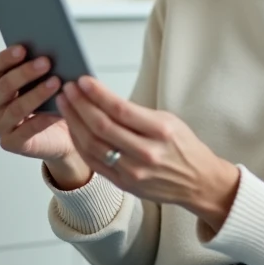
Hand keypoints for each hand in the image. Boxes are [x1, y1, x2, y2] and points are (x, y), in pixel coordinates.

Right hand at [0, 46, 91, 186]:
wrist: (63, 135)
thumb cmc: (54, 102)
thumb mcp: (48, 80)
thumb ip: (45, 67)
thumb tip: (55, 49)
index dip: (6, 57)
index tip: (23, 48)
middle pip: (4, 85)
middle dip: (25, 72)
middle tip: (46, 62)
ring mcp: (1, 125)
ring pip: (15, 107)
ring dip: (36, 94)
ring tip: (56, 82)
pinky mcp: (11, 143)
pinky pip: (25, 130)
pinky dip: (41, 120)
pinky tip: (56, 111)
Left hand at [56, 76, 240, 231]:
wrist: (197, 182)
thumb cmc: (184, 147)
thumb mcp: (169, 120)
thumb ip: (136, 113)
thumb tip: (101, 97)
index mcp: (161, 131)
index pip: (121, 110)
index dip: (98, 94)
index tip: (83, 81)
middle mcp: (146, 153)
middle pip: (102, 126)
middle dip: (80, 104)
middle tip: (69, 89)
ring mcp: (132, 172)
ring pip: (92, 144)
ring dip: (74, 122)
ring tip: (66, 104)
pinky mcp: (123, 184)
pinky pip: (93, 161)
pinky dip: (79, 143)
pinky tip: (73, 127)